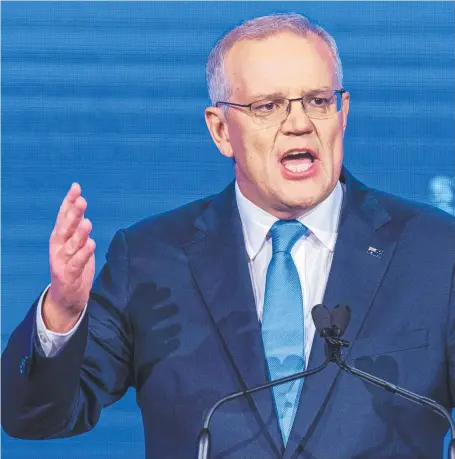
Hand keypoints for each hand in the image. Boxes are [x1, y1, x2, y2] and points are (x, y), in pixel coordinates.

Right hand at [43, 183, 95, 331]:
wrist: (66, 298)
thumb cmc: (73, 266)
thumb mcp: (75, 244)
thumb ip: (77, 227)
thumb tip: (80, 206)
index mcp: (60, 237)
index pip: (64, 216)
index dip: (69, 202)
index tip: (76, 187)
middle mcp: (59, 247)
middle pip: (66, 227)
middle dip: (73, 214)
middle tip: (81, 201)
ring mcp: (62, 261)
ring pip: (72, 245)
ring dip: (79, 233)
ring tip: (87, 222)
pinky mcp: (68, 275)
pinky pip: (77, 263)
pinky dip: (84, 254)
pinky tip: (91, 244)